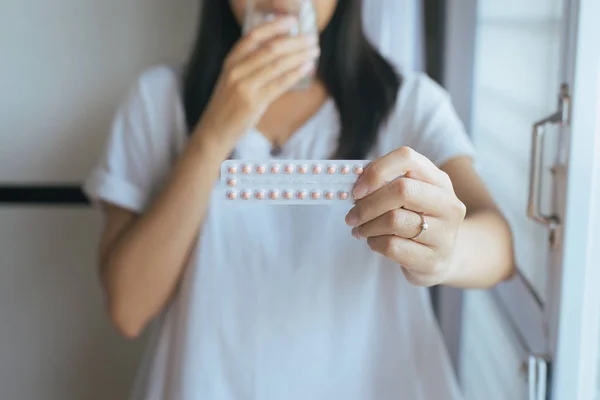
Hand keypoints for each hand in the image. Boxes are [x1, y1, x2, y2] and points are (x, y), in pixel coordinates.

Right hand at [194, 16, 318, 146]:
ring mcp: (244, 86)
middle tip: (312, 38)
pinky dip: (295, 73)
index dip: (274, 26)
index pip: (253, 36)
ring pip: (277, 65)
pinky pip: (279, 84)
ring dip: (299, 56)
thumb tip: (280, 50)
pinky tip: (307, 68)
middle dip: (294, 41)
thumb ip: (250, 65)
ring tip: (314, 51)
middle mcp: (236, 70)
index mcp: (230, 61)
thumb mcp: (233, 79)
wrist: (215, 130)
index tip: (292, 20)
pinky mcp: (254, 102)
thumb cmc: (228, 105)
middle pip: (270, 49)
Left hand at [345, 147, 466, 286]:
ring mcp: (444, 234)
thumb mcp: (408, 198)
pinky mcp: (433, 260)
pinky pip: (393, 246)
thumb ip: (385, 185)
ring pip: (394, 220)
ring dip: (367, 226)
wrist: (442, 258)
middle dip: (368, 204)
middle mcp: (448, 204)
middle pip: (402, 190)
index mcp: (438, 180)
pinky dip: (375, 243)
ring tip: (360, 230)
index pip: (407, 158)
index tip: (357, 190)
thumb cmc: (416, 221)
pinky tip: (374, 243)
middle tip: (351, 216)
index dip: (377, 171)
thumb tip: (355, 186)